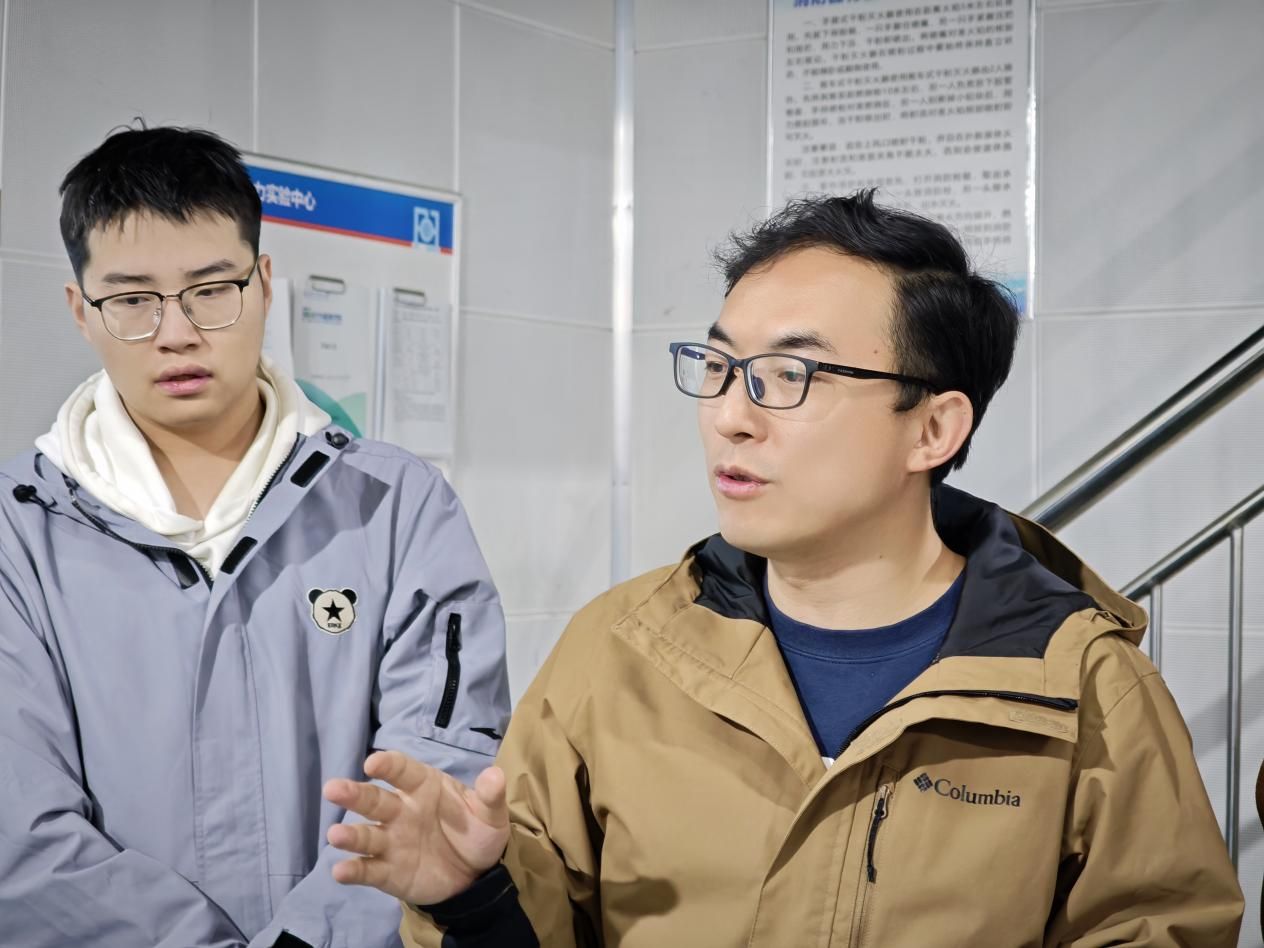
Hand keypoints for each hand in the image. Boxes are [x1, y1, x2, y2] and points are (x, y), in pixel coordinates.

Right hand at [323, 750, 509, 904]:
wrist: (475, 875)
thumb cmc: (476, 832)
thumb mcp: (491, 814)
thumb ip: (490, 795)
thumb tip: (495, 775)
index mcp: (423, 787)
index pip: (402, 771)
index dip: (387, 765)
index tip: (373, 763)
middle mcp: (401, 811)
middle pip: (374, 800)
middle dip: (354, 794)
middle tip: (333, 789)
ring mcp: (391, 841)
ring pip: (366, 835)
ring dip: (350, 835)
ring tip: (335, 835)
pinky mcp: (388, 872)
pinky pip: (368, 870)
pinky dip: (354, 870)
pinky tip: (341, 871)